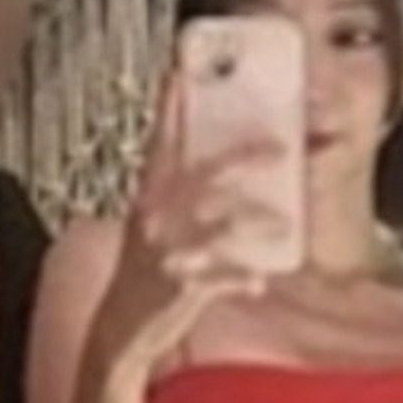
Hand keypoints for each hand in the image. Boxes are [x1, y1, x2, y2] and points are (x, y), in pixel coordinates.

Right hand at [92, 70, 287, 371]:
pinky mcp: (182, 286)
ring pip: (222, 226)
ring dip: (258, 223)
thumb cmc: (141, 276)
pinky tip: (259, 281)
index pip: (159, 145)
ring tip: (284, 225)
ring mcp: (168, 251)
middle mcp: (155, 220)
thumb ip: (176, 199)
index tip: (179, 72)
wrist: (119, 331)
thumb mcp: (150, 229)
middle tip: (279, 146)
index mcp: (148, 200)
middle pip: (202, 177)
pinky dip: (245, 276)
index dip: (169, 108)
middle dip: (243, 159)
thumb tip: (216, 171)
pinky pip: (224, 275)